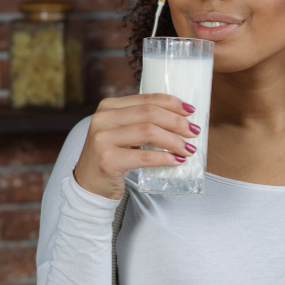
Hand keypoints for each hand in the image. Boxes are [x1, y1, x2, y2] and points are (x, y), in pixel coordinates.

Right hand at [74, 94, 199, 199]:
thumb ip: (141, 122)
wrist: (90, 185)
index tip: (191, 111)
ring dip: (174, 141)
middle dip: (177, 122)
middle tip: (194, 132)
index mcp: (108, 107)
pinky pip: (144, 156)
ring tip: (188, 149)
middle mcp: (103, 119)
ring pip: (149, 132)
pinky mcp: (107, 160)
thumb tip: (181, 118)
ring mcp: (102, 139)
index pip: (146, 99)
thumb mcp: (122, 133)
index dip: (172, 103)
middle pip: (150, 113)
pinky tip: (177, 161)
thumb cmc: (113, 156)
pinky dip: (165, 158)